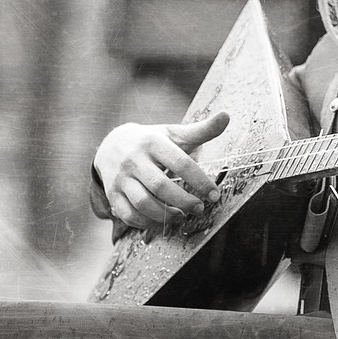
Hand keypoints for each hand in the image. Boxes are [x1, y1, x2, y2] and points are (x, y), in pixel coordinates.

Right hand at [93, 112, 228, 230]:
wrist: (111, 144)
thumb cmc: (151, 141)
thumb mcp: (173, 133)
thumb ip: (201, 130)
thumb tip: (226, 116)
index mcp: (153, 142)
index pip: (180, 163)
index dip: (200, 181)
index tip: (214, 195)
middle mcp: (134, 159)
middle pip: (160, 186)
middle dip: (184, 201)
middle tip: (199, 209)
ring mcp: (120, 178)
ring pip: (142, 203)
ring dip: (165, 215)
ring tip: (181, 215)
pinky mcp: (112, 194)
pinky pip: (128, 214)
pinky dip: (147, 223)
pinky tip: (162, 220)